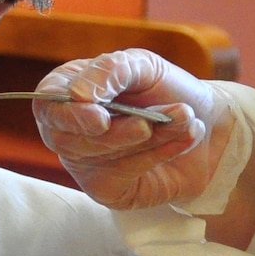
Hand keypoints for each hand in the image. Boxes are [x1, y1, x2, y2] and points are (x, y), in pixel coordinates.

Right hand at [33, 49, 226, 210]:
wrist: (207, 121)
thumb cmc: (166, 89)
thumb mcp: (143, 65)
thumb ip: (111, 70)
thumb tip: (78, 95)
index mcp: (68, 92)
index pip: (46, 105)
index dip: (70, 114)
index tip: (101, 118)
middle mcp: (69, 130)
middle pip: (70, 139)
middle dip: (118, 132)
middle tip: (150, 124)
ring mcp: (86, 163)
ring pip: (104, 156)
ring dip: (151, 137)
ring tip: (185, 117)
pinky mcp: (109, 189)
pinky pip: (126, 175)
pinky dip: (159, 155)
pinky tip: (185, 138)